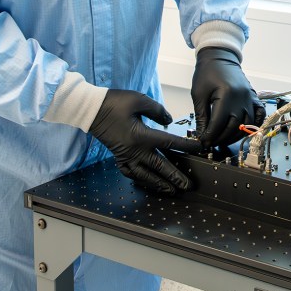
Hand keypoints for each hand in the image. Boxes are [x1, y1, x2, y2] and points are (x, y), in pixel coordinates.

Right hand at [88, 89, 203, 193]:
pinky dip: (141, 179)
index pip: (170, 143)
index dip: (187, 146)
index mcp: (142, 136)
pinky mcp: (118, 156)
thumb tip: (169, 121)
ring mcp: (125, 155)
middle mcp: (135, 150)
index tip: (199, 148)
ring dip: (159, 183)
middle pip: (160, 166)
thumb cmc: (114, 103)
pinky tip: (147, 181)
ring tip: (171, 190)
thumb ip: (158, 110)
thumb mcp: (139, 100)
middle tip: (188, 185)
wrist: (91, 110)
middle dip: (175, 176)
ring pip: (145, 174)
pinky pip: (131, 172)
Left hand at [191, 47, 265, 147]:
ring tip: (223, 138)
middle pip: (234, 127)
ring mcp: (249, 98)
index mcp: (227, 95)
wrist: (219, 57)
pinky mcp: (253, 97)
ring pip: (247, 125)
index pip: (219, 123)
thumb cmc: (208, 72)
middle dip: (221, 138)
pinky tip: (244, 129)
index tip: (204, 141)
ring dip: (235, 135)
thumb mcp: (199, 94)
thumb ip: (201, 116)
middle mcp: (241, 98)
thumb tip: (202, 133)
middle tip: (212, 142)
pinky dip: (254, 124)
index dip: (210, 135)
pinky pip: (259, 115)